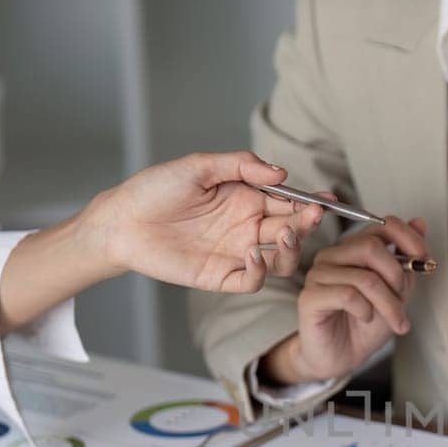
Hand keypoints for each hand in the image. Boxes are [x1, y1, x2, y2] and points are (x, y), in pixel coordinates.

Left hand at [77, 150, 322, 293]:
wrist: (121, 221)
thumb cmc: (155, 189)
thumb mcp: (200, 167)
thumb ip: (241, 165)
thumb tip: (281, 174)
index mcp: (246, 199)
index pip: (288, 203)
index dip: (309, 201)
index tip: (326, 198)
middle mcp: (246, 227)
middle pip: (291, 230)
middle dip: (306, 223)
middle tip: (313, 214)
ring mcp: (235, 253)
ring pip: (280, 260)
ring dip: (291, 249)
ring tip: (285, 234)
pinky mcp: (220, 276)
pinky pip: (252, 280)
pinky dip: (259, 270)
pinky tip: (252, 253)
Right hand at [261, 217, 430, 383]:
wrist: (342, 357)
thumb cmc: (365, 325)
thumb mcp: (396, 292)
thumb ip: (406, 261)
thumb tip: (419, 223)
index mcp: (353, 249)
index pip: (381, 226)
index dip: (406, 238)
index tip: (424, 258)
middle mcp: (333, 256)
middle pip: (370, 247)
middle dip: (396, 276)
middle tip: (403, 299)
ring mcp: (319, 274)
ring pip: (363, 277)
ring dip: (388, 303)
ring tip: (395, 321)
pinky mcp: (310, 297)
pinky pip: (347, 295)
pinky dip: (366, 310)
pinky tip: (366, 319)